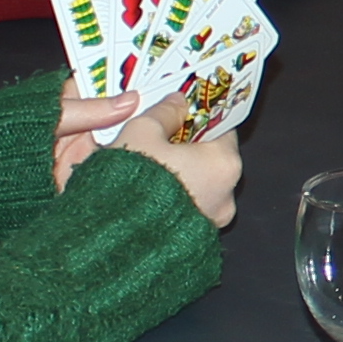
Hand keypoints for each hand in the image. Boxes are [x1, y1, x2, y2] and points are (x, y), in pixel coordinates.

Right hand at [57, 85, 242, 224]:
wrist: (115, 239)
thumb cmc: (132, 181)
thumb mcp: (142, 132)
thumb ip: (164, 113)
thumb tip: (177, 101)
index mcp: (224, 162)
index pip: (223, 129)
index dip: (200, 118)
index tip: (183, 114)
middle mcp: (228, 194)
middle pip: (212, 159)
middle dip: (189, 148)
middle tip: (161, 139)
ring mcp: (213, 220)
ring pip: (202, 185)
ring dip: (182, 175)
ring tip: (150, 168)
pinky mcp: (196, 240)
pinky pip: (191, 209)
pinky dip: (176, 199)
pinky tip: (150, 194)